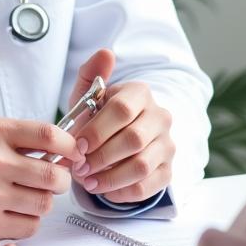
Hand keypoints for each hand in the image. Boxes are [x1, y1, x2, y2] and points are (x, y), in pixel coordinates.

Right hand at [0, 117, 78, 238]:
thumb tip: (60, 148)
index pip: (50, 135)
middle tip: (56, 178)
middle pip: (53, 174)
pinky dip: (29, 221)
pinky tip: (17, 212)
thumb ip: (16, 137)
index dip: (70, 146)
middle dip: (62, 178)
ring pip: (44, 204)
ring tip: (32, 195)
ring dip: (45, 201)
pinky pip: (28, 227)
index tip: (74, 152)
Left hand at [68, 50, 174, 203]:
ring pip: (141, 165)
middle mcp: (160, 116)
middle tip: (79, 167)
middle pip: (133, 139)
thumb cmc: (98, 116)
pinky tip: (103, 188)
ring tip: (87, 180)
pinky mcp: (168, 170)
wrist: (116, 139)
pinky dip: (121, 192)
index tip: (78, 144)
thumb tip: (106, 53)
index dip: (97, 130)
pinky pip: (147, 187)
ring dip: (109, 177)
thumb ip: (91, 74)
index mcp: (140, 93)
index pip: (123, 109)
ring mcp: (167, 145)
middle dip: (101, 156)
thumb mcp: (89, 95)